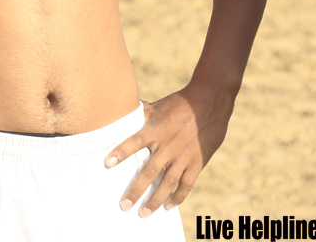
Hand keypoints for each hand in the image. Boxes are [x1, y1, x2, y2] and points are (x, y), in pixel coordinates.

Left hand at [105, 85, 233, 216]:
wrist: (209, 103)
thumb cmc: (179, 103)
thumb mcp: (158, 106)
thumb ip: (140, 113)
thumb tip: (121, 108)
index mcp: (155, 130)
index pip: (134, 142)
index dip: (121, 152)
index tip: (107, 164)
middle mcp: (167, 145)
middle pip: (149, 171)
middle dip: (136, 190)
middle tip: (124, 206)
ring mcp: (183, 156)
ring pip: (167, 183)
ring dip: (155, 200)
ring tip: (144, 213)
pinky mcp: (196, 162)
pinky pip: (186, 184)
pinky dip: (178, 197)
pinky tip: (168, 206)